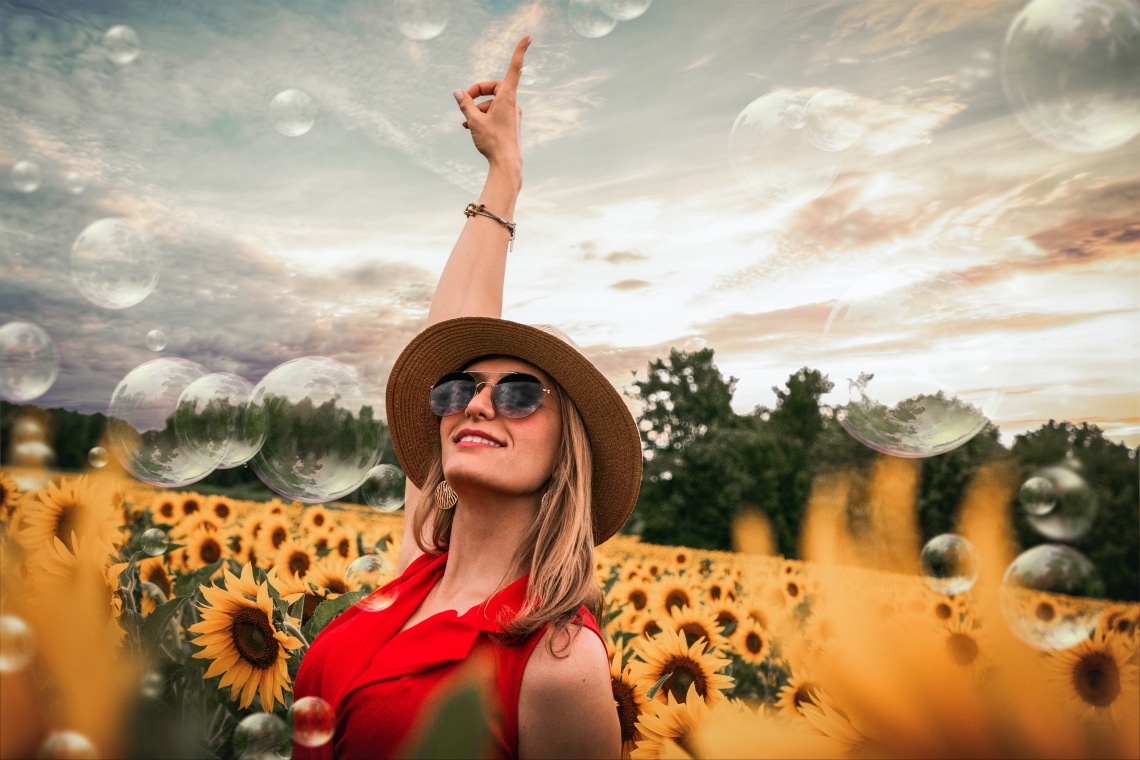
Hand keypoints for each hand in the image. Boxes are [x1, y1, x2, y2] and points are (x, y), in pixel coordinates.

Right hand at [453, 36, 530, 169]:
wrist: (507, 165)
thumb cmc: (492, 142)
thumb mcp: (474, 121)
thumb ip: (465, 104)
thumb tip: (458, 92)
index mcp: (507, 98)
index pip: (515, 68)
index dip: (520, 52)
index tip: (528, 37)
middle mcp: (513, 104)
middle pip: (495, 87)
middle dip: (478, 92)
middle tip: (464, 100)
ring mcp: (513, 114)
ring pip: (493, 103)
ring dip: (478, 108)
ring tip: (465, 120)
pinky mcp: (511, 124)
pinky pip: (496, 113)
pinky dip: (484, 115)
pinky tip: (470, 126)